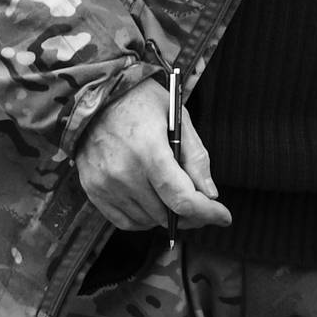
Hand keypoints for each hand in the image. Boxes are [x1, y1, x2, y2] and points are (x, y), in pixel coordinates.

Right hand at [73, 78, 229, 232]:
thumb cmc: (140, 101)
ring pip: (149, 221)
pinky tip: (152, 202)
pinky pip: (126, 222)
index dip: (207, 213)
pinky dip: (144, 219)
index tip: (224, 216)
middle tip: (203, 205)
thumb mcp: (177, 116)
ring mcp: (105, 184)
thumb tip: (210, 195)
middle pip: (167, 215)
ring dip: (168, 215)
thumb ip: (196, 157)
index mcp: (148, 151)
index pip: (182, 199)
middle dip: (192, 215)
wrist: (94, 95)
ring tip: (173, 195)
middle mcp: (123, 172)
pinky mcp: (93, 190)